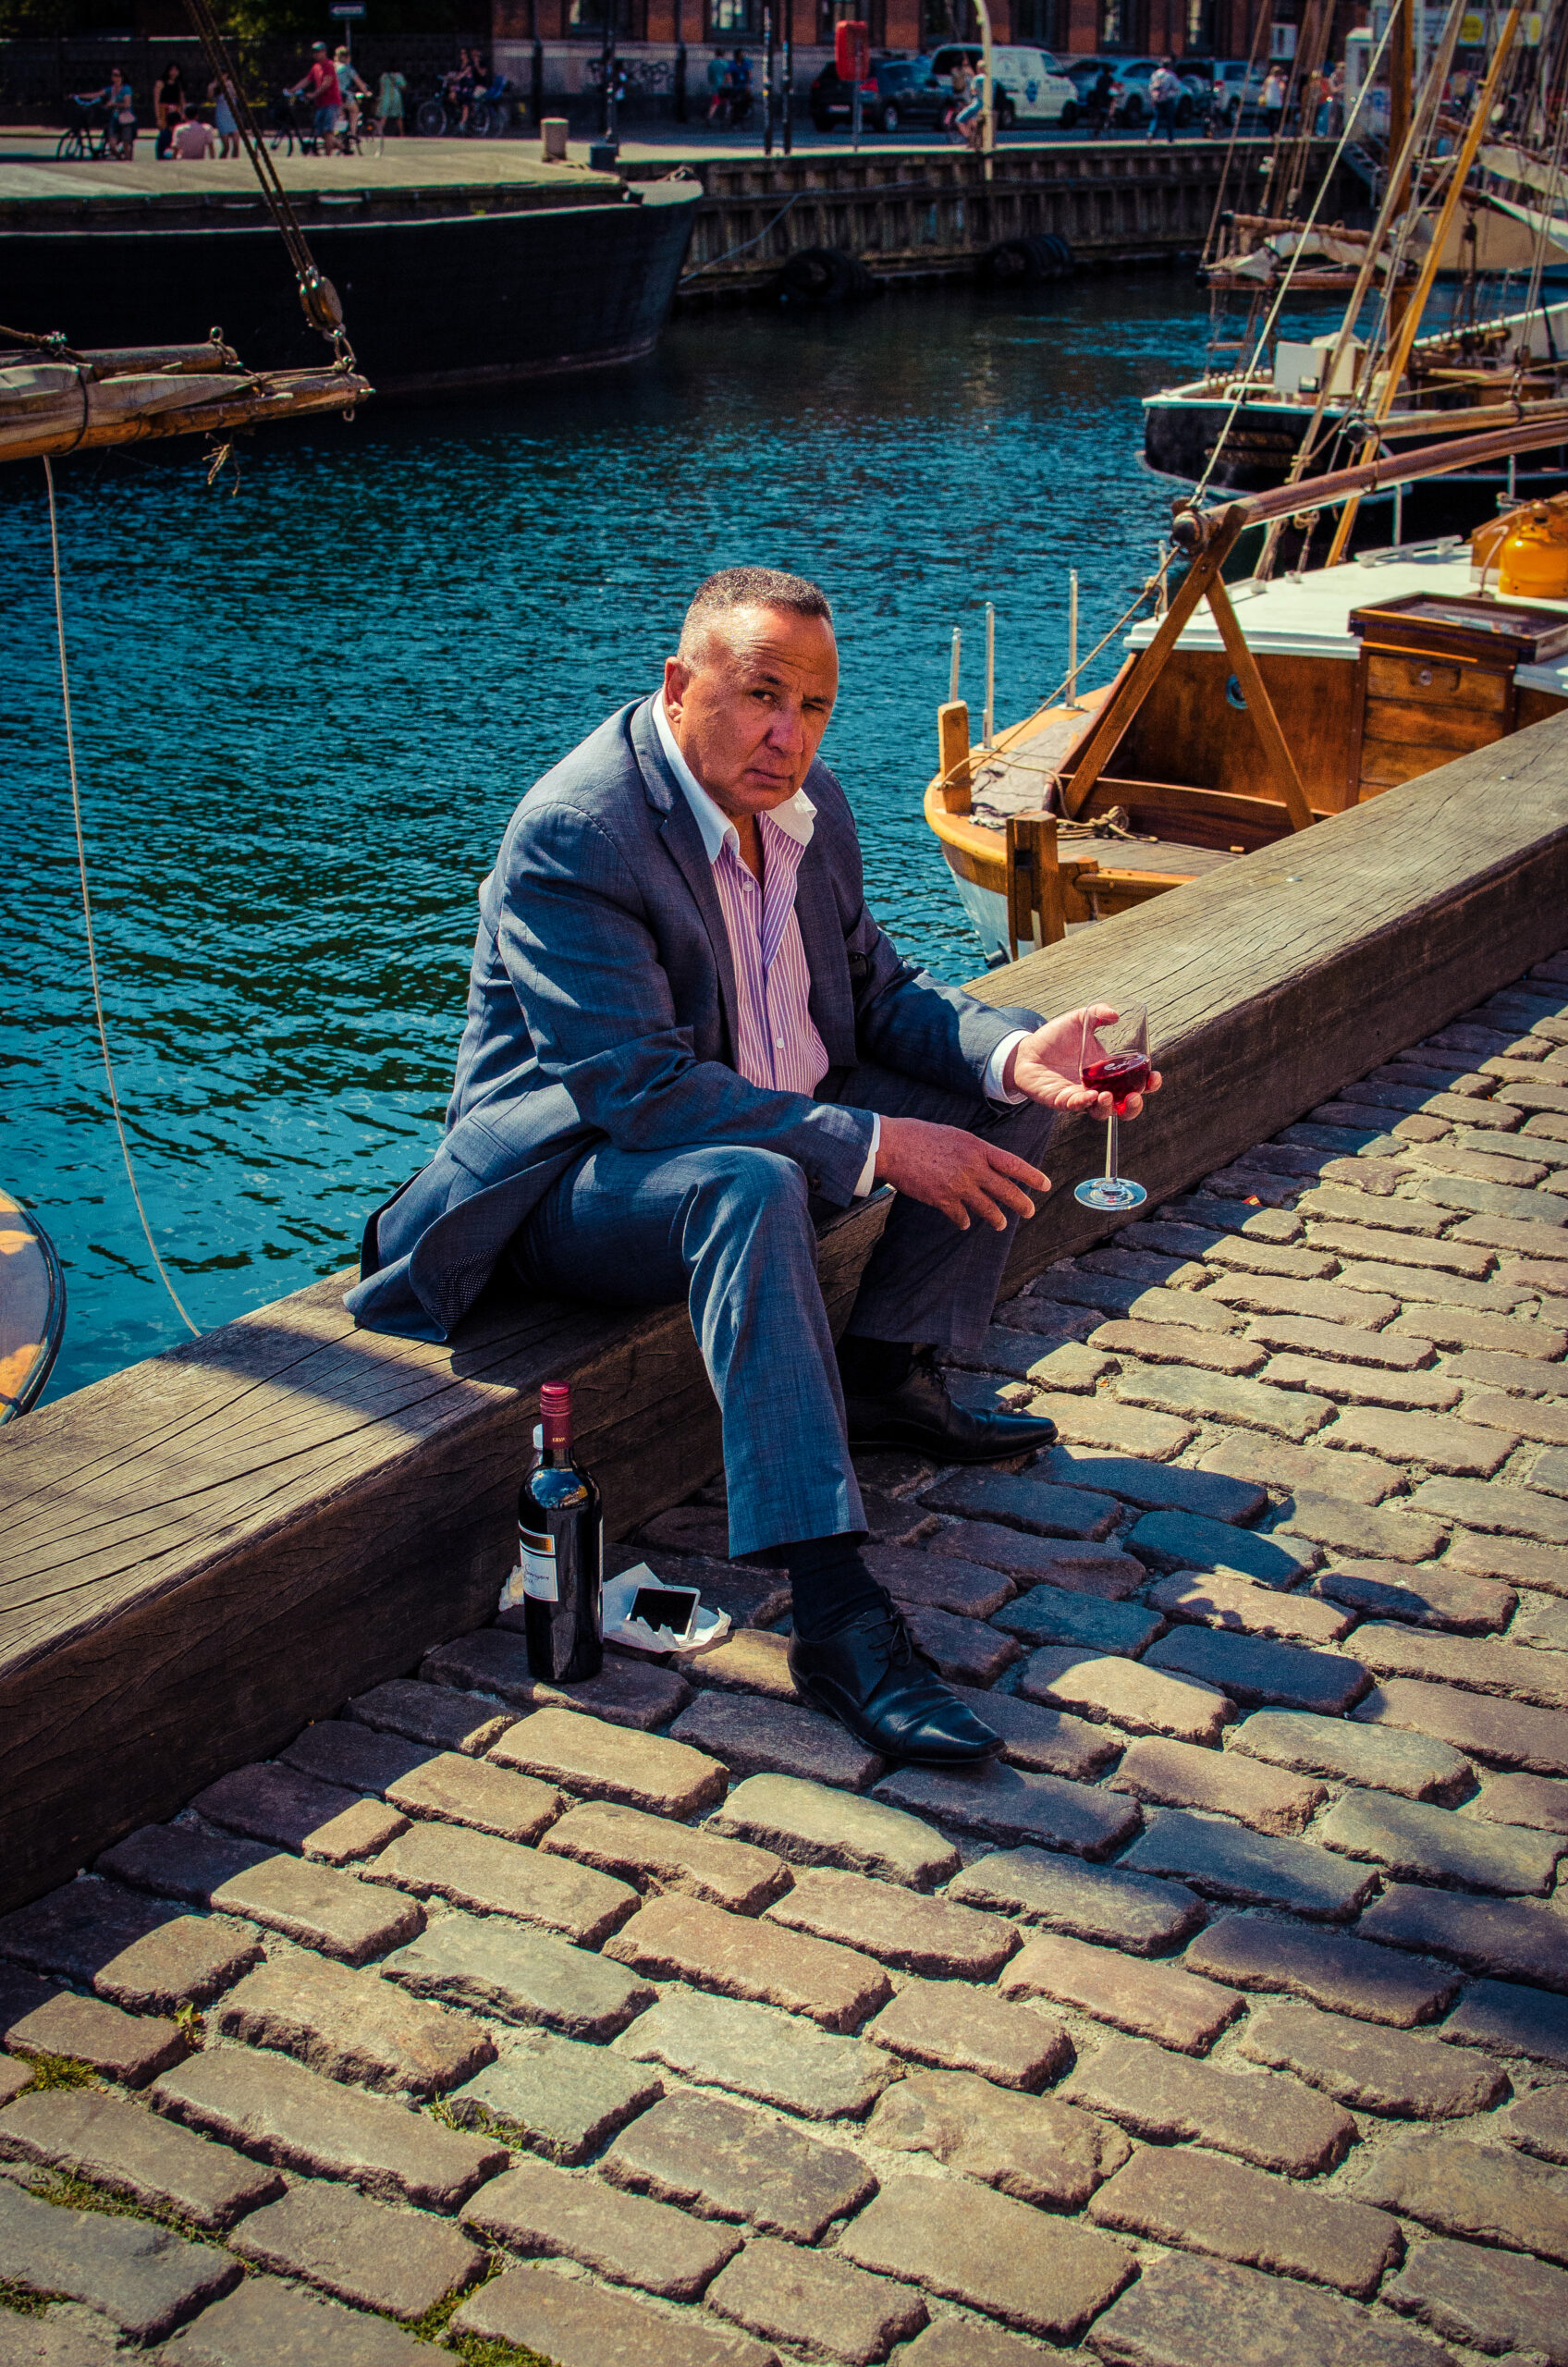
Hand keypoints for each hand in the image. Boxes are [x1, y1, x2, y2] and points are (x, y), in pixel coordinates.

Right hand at [875, 1115, 1047, 1231]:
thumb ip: (973, 1151)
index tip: (1045, 1185)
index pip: (1013, 1164)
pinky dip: (963, 1221)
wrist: (892, 1145)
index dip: (1032, 1176)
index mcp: (977, 1148)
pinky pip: (960, 1216)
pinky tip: (963, 1223)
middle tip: (1029, 1211)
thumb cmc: (920, 1136)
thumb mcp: (955, 1135)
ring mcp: (958, 1185)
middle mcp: (973, 1167)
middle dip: (1021, 1203)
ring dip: (996, 1218)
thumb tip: (985, 1163)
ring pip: (987, 1208)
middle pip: (1006, 1190)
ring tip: (1001, 1224)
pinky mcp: (942, 1199)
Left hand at [1003, 1005, 1162, 1120]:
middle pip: (1124, 1108)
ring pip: (1101, 1112)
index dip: (1150, 1084)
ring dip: (1109, 1108)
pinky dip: (1083, 1104)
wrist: (1027, 1049)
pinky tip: (1088, 1095)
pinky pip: (1075, 1107)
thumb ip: (1098, 1013)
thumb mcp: (1080, 1019)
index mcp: (1110, 1072)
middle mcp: (1100, 1088)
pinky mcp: (1062, 1101)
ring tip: (1108, 1096)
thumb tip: (1115, 1015)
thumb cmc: (1056, 1037)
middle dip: (1134, 1106)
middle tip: (1135, 1096)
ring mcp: (1081, 1097)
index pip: (1137, 1084)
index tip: (1154, 1076)